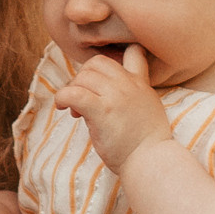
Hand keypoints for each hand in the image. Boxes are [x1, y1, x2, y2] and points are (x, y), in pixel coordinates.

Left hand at [57, 41, 171, 173]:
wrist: (152, 162)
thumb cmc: (146, 143)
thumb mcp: (147, 109)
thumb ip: (129, 95)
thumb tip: (101, 94)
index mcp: (141, 83)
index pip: (133, 52)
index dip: (112, 58)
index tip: (100, 76)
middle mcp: (129, 85)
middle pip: (96, 63)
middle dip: (83, 77)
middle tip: (82, 99)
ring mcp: (116, 96)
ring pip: (83, 77)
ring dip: (73, 90)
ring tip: (74, 112)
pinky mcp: (102, 111)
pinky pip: (73, 93)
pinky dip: (62, 97)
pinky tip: (62, 107)